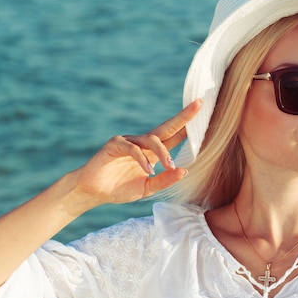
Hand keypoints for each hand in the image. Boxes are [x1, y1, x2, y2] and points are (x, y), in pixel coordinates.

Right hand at [70, 99, 201, 206]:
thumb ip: (165, 180)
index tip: (204, 115)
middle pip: (167, 127)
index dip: (188, 127)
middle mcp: (143, 143)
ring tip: (169, 166)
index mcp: (153, 152)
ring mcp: (129, 141)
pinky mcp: (115, 144)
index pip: (174, 136)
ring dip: (164, 153)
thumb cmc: (119, 189)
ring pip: (152, 139)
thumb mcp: (147, 188)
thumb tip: (184, 171)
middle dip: (184, 116)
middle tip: (199, 104)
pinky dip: (142, 159)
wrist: (93, 192)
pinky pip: (133, 148)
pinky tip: (148, 171)